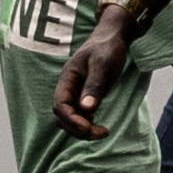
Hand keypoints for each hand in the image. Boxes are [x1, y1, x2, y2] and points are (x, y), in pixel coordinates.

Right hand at [55, 11, 134, 138]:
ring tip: (103, 132)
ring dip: (82, 130)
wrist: (112, 38)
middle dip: (77, 129)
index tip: (88, 128)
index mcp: (67, 79)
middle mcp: (69, 89)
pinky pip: (80, 117)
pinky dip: (88, 126)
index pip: (60, 105)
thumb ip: (94, 86)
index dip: (71, 119)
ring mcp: (76, 94)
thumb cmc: (107, 48)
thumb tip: (87, 109)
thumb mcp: (102, 64)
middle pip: (62, 116)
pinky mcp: (86, 97)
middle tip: (101, 133)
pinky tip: (102, 127)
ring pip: (70, 119)